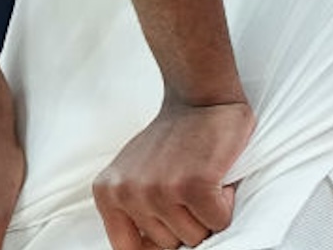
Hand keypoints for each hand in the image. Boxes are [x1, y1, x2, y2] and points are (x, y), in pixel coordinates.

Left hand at [92, 98, 253, 249]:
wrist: (198, 97)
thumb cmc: (173, 141)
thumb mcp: (135, 176)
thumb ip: (136, 214)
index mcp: (107, 193)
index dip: (155, 246)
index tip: (171, 233)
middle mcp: (127, 193)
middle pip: (169, 245)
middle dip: (187, 222)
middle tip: (189, 189)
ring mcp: (159, 190)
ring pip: (195, 236)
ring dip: (207, 213)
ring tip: (201, 180)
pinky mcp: (193, 186)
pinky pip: (218, 222)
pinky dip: (226, 203)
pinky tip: (217, 178)